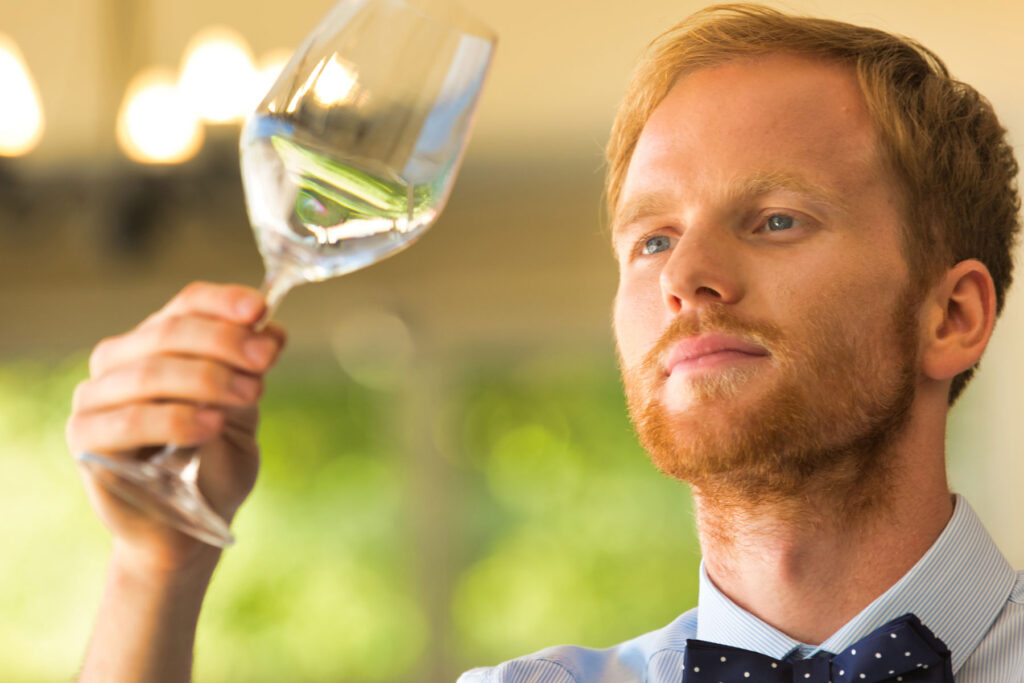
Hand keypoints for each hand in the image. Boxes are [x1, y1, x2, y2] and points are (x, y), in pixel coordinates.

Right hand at [66, 282, 285, 572]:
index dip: (224, 300)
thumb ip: (251, 370)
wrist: (187, 529)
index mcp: (156, 342)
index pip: (186, 303)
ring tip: (249, 394)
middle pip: (169, 332)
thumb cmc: (212, 463)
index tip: (261, 310)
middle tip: (265, 362)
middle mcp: (119, 361)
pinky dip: (175, 418)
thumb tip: (272, 331)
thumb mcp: (243, 410)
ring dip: (208, 378)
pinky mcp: (86, 440)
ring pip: (150, 372)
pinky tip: (211, 424)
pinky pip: (129, 422)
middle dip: (225, 341)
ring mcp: (96, 398)